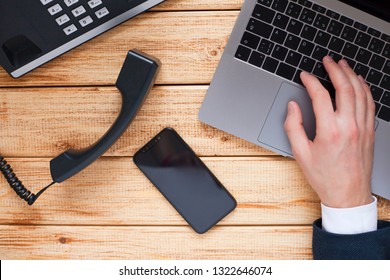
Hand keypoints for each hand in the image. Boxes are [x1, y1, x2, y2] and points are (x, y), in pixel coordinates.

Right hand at [284, 56, 374, 207]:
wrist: (348, 194)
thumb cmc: (324, 177)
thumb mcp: (300, 154)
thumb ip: (293, 127)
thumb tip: (293, 107)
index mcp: (329, 131)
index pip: (320, 96)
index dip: (311, 81)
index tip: (304, 75)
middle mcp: (349, 126)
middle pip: (345, 88)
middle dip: (335, 70)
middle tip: (327, 60)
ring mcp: (363, 128)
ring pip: (360, 92)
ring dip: (351, 75)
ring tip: (343, 65)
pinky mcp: (370, 131)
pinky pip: (370, 103)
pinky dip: (365, 89)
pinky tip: (359, 82)